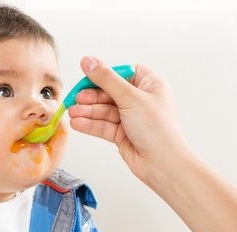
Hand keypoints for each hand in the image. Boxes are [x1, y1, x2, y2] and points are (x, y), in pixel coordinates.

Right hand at [68, 57, 190, 187]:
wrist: (163, 164)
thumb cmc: (158, 131)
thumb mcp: (130, 98)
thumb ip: (106, 79)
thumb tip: (88, 61)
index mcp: (150, 85)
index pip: (122, 73)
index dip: (104, 74)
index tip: (87, 75)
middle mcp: (141, 101)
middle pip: (110, 92)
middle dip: (92, 96)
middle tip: (76, 98)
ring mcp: (131, 118)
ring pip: (104, 110)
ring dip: (88, 111)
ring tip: (73, 112)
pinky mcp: (123, 135)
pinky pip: (103, 126)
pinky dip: (90, 124)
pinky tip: (78, 123)